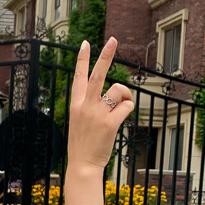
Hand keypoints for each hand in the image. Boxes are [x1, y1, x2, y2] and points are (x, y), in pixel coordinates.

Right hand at [67, 37, 133, 171]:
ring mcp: (97, 114)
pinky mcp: (109, 123)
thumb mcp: (80, 122)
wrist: (82, 165)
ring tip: (120, 108)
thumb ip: (91, 107)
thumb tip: (116, 96)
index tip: (86, 43)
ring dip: (125, 97)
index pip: (79, 77)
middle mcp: (85, 106)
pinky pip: (127, 106)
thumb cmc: (83, 145)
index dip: (83, 59)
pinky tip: (121, 119)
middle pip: (98, 75)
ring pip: (119, 91)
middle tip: (113, 39)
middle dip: (106, 55)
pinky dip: (128, 110)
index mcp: (76, 105)